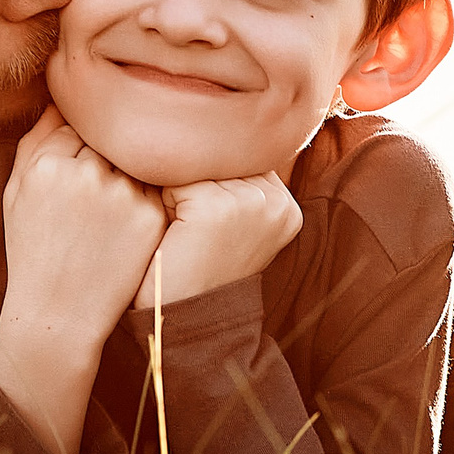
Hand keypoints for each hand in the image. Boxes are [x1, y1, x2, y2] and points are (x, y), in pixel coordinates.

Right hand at [0, 105, 167, 358]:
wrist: (58, 314)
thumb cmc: (32, 250)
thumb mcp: (17, 194)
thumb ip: (36, 141)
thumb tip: (61, 97)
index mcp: (47, 165)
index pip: (76, 124)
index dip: (79, 142)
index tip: (78, 161)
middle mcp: (85, 174)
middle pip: (109, 136)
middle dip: (106, 150)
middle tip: (99, 183)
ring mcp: (122, 194)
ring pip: (136, 157)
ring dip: (129, 169)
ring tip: (109, 206)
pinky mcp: (150, 216)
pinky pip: (155, 185)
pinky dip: (146, 194)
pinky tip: (126, 222)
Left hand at [142, 173, 301, 306]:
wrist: (185, 320)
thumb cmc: (202, 271)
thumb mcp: (236, 224)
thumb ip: (240, 184)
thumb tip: (214, 133)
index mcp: (287, 206)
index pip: (242, 161)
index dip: (216, 185)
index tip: (213, 227)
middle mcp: (277, 202)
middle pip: (221, 159)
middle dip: (199, 185)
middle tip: (197, 234)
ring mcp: (250, 203)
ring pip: (198, 166)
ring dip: (180, 193)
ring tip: (187, 234)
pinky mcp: (217, 208)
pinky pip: (176, 180)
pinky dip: (166, 202)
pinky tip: (176, 235)